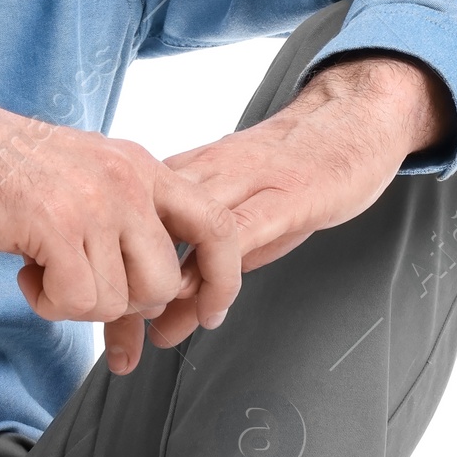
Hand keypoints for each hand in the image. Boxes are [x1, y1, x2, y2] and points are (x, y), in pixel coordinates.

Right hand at [0, 71, 241, 361]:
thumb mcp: (81, 180)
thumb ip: (124, 224)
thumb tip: (154, 298)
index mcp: (140, 165)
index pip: (217, 226)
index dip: (221, 279)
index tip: (204, 314)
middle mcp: (127, 179)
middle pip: (164, 282)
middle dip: (122, 304)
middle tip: (79, 286)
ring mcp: (95, 201)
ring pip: (119, 300)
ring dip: (76, 303)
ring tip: (43, 269)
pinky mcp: (56, 225)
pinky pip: (78, 302)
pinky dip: (48, 303)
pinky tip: (26, 271)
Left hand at [128, 55, 456, 352]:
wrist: (353, 116)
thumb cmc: (295, 166)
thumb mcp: (237, 207)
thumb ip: (201, 254)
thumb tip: (169, 312)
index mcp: (185, 169)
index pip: (130, 220)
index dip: (111, 271)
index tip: (103, 319)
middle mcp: (204, 169)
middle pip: (147, 228)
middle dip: (127, 287)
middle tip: (119, 340)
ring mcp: (243, 179)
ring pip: (185, 231)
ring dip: (165, 285)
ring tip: (157, 332)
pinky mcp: (283, 194)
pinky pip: (239, 234)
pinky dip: (218, 272)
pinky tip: (211, 306)